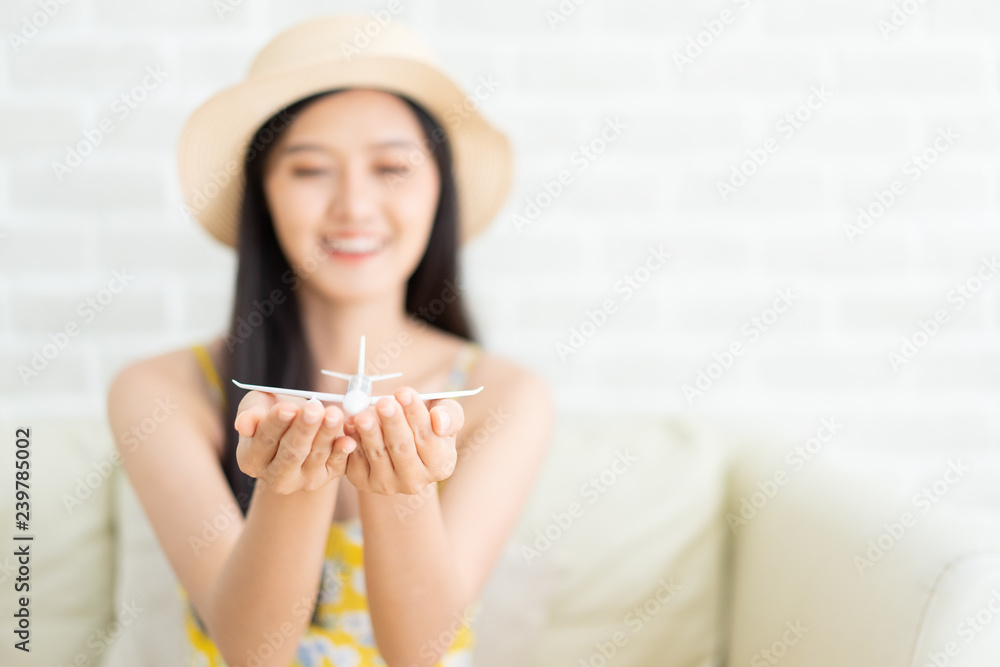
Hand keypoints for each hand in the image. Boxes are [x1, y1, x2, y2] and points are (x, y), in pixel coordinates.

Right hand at [234, 391, 355, 493]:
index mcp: (251, 459)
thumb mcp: (257, 406)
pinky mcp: (326, 477)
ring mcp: (302, 480)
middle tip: (314, 409)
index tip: (288, 408)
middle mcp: (275, 477)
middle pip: (291, 453)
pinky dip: (343, 451)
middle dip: (304, 429)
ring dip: (326, 435)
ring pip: (315, 456)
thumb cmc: (273, 412)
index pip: (264, 440)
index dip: (275, 424)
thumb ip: (250, 413)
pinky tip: (348, 439)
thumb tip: (245, 424)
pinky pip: (336, 465)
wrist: (298, 426)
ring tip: (334, 414)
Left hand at [343, 387, 463, 494]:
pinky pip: (356, 462)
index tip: (404, 393)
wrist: (401, 442)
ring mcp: (389, 484)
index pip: (427, 437)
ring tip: (363, 414)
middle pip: (402, 449)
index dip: (415, 414)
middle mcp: (416, 481)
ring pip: (378, 456)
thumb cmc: (426, 423)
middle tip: (384, 403)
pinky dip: (352, 442)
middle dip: (392, 424)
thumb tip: (439, 421)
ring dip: (370, 434)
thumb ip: (450, 415)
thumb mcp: (445, 415)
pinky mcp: (365, 483)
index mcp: (441, 465)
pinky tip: (349, 424)